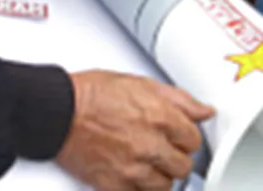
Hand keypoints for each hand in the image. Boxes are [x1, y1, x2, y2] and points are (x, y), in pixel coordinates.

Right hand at [57, 71, 212, 190]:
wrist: (59, 113)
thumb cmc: (92, 94)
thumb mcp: (140, 83)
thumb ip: (178, 99)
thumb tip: (204, 110)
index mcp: (159, 116)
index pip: (193, 139)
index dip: (186, 136)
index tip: (179, 135)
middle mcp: (149, 144)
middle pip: (183, 166)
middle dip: (175, 156)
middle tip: (162, 147)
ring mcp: (133, 168)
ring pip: (166, 186)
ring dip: (160, 174)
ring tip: (147, 160)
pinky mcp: (115, 185)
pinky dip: (140, 187)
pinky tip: (134, 172)